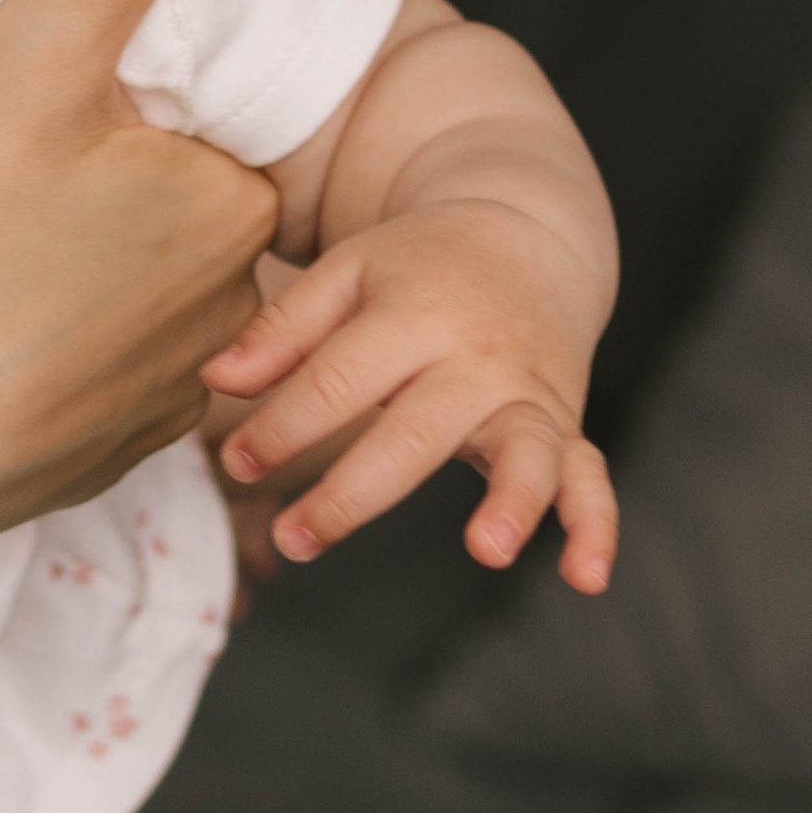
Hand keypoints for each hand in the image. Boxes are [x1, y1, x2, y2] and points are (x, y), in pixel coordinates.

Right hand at [0, 0, 282, 567]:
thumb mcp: (31, 49)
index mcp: (230, 211)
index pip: (205, 128)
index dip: (126, 109)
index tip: (44, 112)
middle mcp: (227, 321)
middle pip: (179, 216)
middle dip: (112, 193)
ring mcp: (163, 410)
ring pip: (141, 306)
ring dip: (86, 281)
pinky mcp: (97, 470)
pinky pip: (94, 390)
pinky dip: (50, 362)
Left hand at [203, 201, 615, 591]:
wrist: (525, 234)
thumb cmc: (417, 266)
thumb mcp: (347, 272)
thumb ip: (283, 328)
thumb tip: (215, 379)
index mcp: (414, 312)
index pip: (339, 381)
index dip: (283, 427)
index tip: (237, 462)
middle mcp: (477, 356)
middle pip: (416, 430)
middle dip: (352, 492)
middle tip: (294, 538)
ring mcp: (526, 393)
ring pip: (525, 451)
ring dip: (511, 502)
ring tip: (486, 549)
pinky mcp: (564, 423)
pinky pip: (589, 476)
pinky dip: (596, 525)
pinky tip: (585, 577)